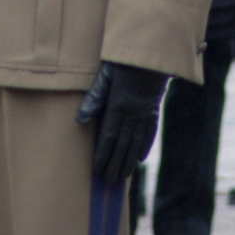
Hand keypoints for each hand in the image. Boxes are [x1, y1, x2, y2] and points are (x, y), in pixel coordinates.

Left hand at [76, 62, 166, 184]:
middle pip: (123, 144)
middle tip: (109, 182)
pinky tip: (139, 158)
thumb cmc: (124, 60)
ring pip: (136, 142)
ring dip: (128, 161)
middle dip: (114, 164)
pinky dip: (144, 146)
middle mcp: (133, 113)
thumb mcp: (105, 74)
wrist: (151, 52)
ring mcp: (145, 112)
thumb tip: (80, 119)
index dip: (103, 154)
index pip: (109, 136)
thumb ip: (94, 97)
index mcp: (118, 105)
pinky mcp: (154, 108)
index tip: (97, 170)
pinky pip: (150, 131)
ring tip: (122, 177)